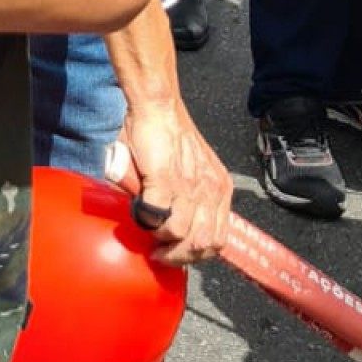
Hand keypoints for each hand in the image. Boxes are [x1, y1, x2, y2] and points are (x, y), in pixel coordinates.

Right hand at [113, 94, 232, 266]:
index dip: (198, 253)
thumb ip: (189, 196)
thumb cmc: (168, 134)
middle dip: (180, 256)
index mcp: (219, 187)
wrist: (157, 106)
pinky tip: (141, 214)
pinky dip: (148, 222)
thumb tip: (174, 226)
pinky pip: (159, 218)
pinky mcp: (165, 180)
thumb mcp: (193, 170)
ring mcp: (189, 186)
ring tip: (151, 237)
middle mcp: (210, 189)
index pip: (220, 238)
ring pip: (183, 236)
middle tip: (161, 253)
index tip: (180, 253)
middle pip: (204, 244)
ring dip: (163, 242)